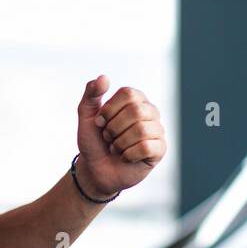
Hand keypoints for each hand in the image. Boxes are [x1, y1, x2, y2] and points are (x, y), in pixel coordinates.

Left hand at [75, 75, 166, 197]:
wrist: (95, 170)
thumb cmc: (94, 141)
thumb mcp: (86, 115)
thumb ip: (91, 94)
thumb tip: (104, 77)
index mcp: (135, 99)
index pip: (128, 93)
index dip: (110, 109)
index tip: (100, 122)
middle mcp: (150, 112)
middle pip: (136, 111)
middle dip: (114, 128)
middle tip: (108, 137)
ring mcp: (157, 130)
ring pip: (142, 130)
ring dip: (120, 143)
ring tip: (116, 148)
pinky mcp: (160, 150)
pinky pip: (146, 147)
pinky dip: (129, 155)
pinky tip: (126, 157)